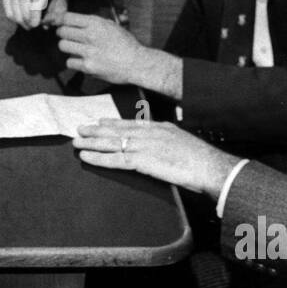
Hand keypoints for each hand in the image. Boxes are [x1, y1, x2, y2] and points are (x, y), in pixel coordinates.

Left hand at [55, 12, 158, 87]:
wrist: (137, 63)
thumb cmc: (126, 44)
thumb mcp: (112, 26)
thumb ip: (95, 23)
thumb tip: (77, 21)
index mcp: (96, 23)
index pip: (67, 17)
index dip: (63, 21)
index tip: (63, 24)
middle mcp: (90, 35)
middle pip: (62, 31)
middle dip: (63, 34)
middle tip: (68, 37)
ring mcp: (88, 51)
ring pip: (63, 46)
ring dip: (67, 47)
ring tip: (75, 49)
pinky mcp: (88, 66)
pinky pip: (70, 62)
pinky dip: (74, 62)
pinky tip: (82, 61)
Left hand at [73, 119, 236, 196]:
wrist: (210, 166)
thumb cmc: (201, 159)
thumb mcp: (182, 142)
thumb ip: (168, 142)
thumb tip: (162, 148)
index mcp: (160, 128)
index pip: (131, 123)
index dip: (113, 123)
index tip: (100, 121)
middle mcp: (149, 133)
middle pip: (117, 130)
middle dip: (96, 130)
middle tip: (80, 128)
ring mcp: (145, 146)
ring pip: (112, 143)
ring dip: (92, 143)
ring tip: (76, 142)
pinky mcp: (143, 161)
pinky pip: (116, 160)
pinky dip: (99, 159)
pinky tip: (87, 158)